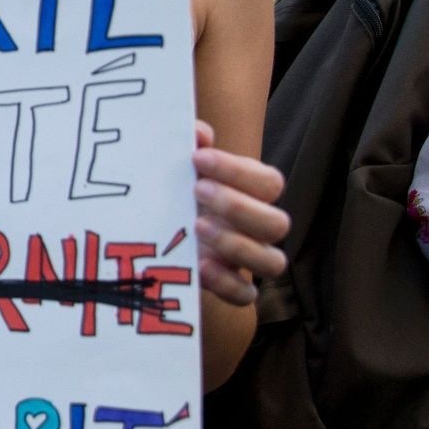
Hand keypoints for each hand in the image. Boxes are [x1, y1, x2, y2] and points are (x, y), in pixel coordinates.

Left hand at [191, 119, 288, 305]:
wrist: (150, 235)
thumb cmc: (174, 193)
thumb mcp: (177, 169)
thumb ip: (189, 148)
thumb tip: (197, 132)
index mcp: (252, 196)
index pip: (269, 182)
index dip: (239, 170)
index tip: (198, 157)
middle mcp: (257, 230)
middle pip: (278, 223)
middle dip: (238, 206)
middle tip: (197, 190)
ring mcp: (247, 262)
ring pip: (273, 262)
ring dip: (238, 245)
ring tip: (197, 227)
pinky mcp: (230, 289)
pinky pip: (247, 296)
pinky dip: (228, 283)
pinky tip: (200, 266)